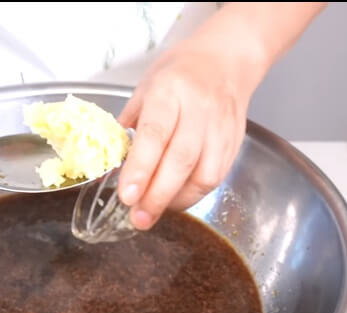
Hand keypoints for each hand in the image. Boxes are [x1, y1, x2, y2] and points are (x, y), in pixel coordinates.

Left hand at [116, 2, 324, 229]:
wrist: (226, 60)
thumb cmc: (181, 73)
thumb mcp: (146, 87)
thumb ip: (130, 123)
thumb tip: (112, 162)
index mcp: (170, 92)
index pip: (155, 135)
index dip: (140, 169)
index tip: (126, 196)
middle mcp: (199, 110)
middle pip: (180, 161)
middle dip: (157, 196)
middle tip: (138, 218)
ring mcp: (220, 128)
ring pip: (203, 174)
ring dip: (176, 200)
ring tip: (153, 211)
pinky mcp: (234, 143)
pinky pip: (216, 177)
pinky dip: (193, 194)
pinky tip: (174, 198)